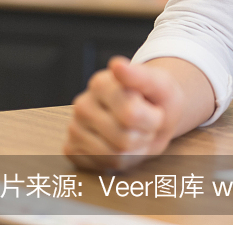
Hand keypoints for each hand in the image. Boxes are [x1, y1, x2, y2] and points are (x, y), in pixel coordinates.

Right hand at [63, 57, 185, 170]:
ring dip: (135, 150)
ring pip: (114, 157)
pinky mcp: (71, 149)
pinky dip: (119, 161)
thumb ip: (141, 76)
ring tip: (136, 132)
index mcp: (101, 83)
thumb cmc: (157, 98)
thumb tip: (116, 64)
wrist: (152, 112)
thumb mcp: (161, 85)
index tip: (154, 109)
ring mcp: (74, 127)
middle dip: (145, 136)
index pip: (131, 115)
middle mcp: (82, 104)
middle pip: (124, 140)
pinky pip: (101, 166)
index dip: (153, 119)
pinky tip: (121, 145)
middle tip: (146, 123)